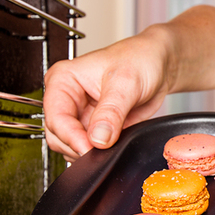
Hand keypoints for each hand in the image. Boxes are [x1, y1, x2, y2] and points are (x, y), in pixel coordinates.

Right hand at [44, 30, 169, 161]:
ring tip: (110, 147)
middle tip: (101, 152)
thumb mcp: (126, 83)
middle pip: (58, 135)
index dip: (71, 137)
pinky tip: (112, 148)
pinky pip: (88, 147)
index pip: (56, 117)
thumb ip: (111, 112)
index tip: (90, 148)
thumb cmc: (140, 60)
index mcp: (63, 80)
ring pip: (70, 145)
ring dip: (87, 152)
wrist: (157, 66)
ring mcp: (80, 114)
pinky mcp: (94, 127)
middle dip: (78, 147)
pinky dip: (98, 153)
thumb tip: (98, 138)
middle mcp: (67, 98)